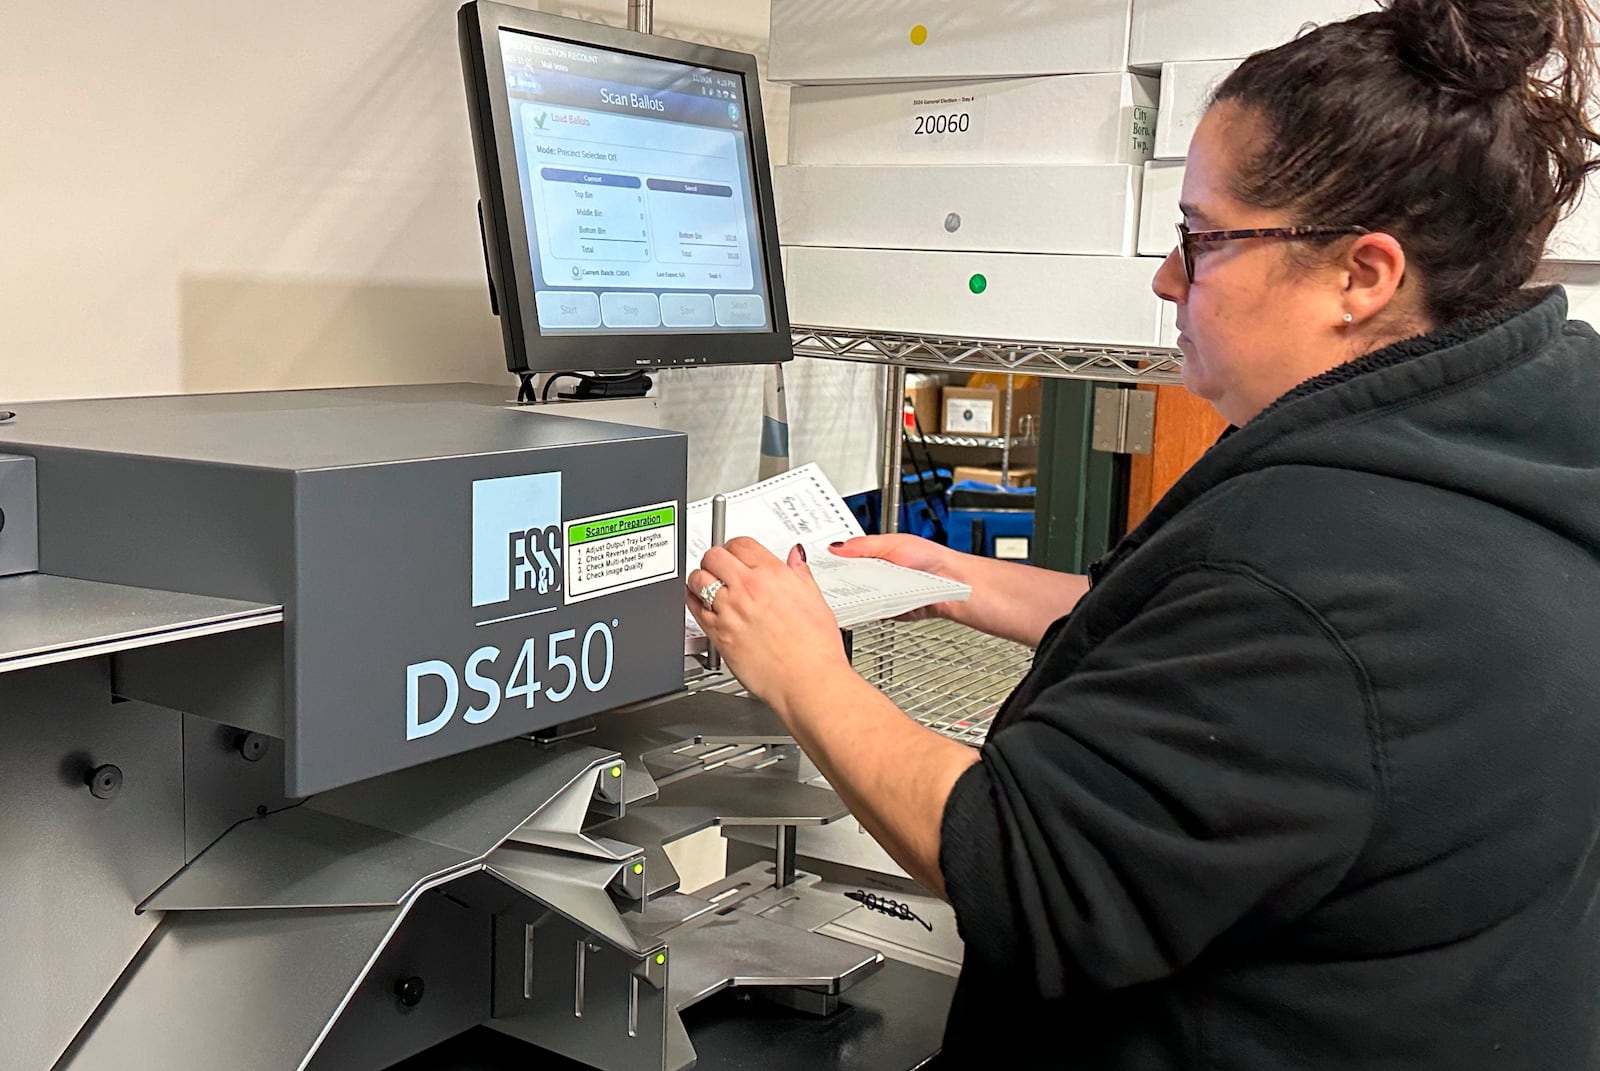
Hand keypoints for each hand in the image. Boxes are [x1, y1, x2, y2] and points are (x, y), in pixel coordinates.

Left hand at [687, 537, 852, 717]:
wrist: (807, 680)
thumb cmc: (815, 649)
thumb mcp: (815, 600)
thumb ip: (800, 574)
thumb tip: (795, 557)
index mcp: (774, 575)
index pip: (742, 544)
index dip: (736, 547)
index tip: (736, 554)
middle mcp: (749, 589)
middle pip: (715, 555)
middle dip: (715, 559)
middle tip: (719, 566)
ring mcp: (730, 610)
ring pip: (699, 578)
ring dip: (701, 578)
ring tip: (707, 583)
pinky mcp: (718, 633)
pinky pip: (694, 607)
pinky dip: (693, 601)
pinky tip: (700, 602)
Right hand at [829, 534, 969, 622]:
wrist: (950, 584)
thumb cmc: (930, 559)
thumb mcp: (893, 543)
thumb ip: (864, 545)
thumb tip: (837, 546)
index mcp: (874, 553)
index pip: (845, 555)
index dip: (830, 556)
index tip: (814, 558)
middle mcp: (874, 573)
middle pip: (845, 577)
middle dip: (834, 577)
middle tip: (819, 576)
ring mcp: (878, 593)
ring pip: (854, 595)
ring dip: (847, 594)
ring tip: (835, 590)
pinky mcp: (885, 610)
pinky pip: (867, 611)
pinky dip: (862, 609)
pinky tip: (855, 604)